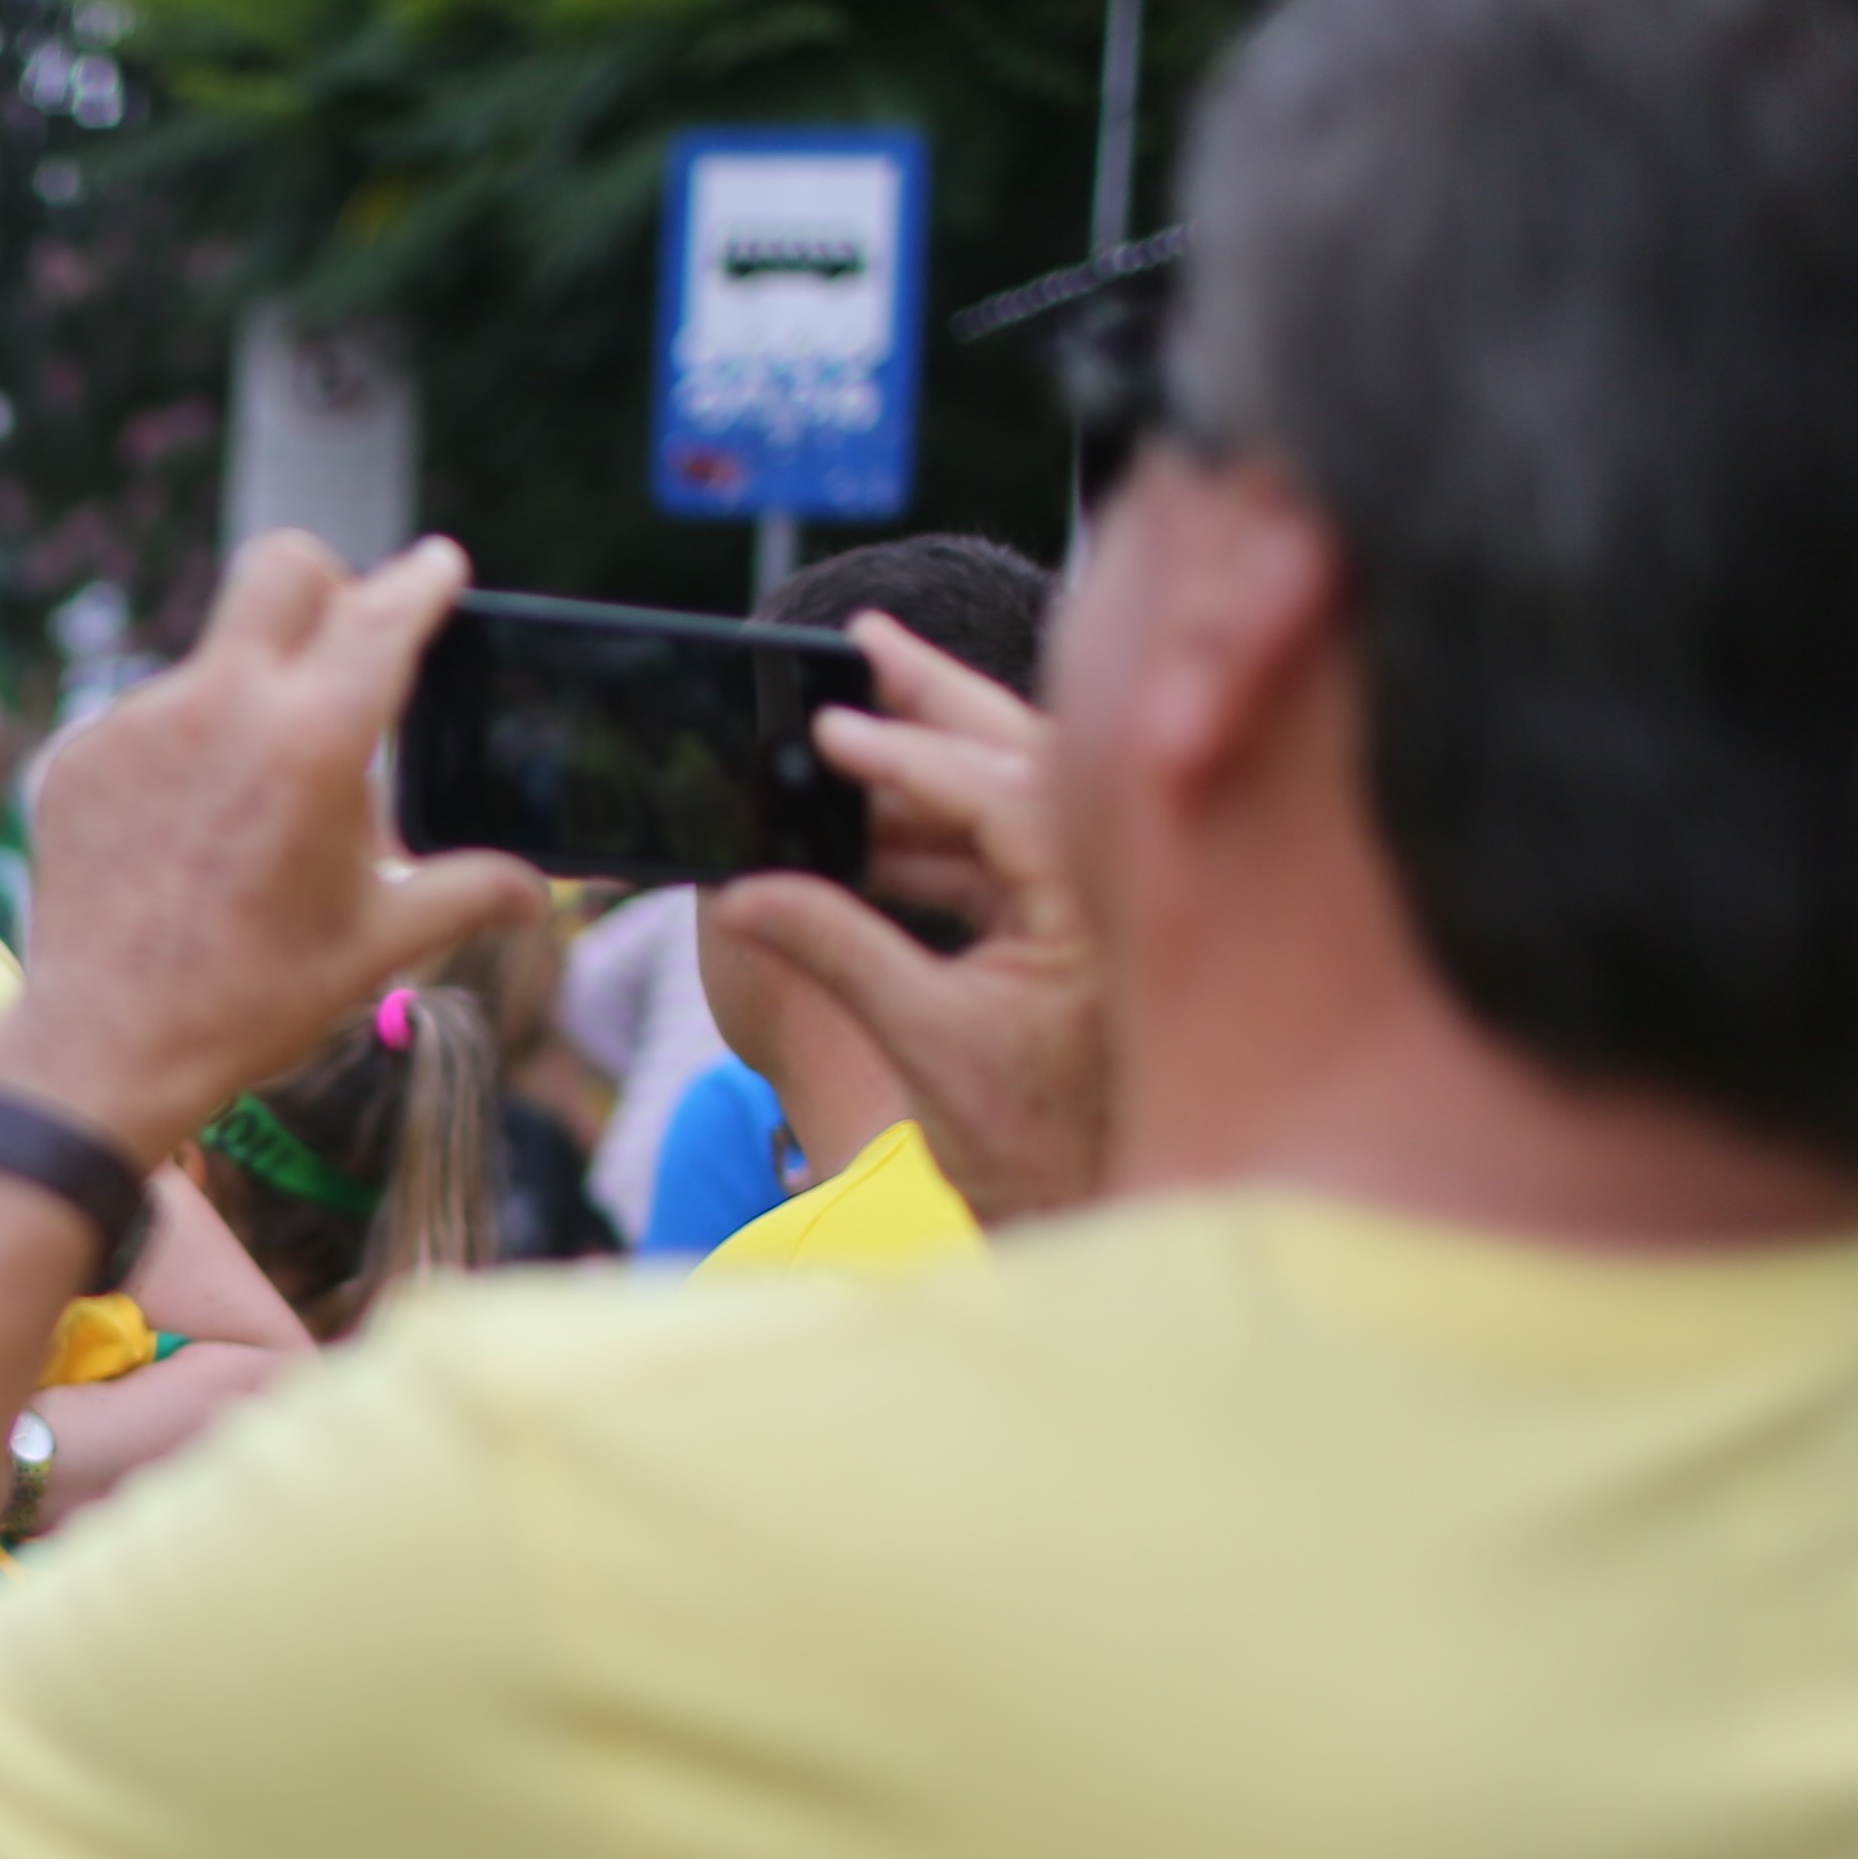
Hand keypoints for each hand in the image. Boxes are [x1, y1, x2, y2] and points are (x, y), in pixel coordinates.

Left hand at [0, 534, 546, 1162]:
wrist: (106, 1048)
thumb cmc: (251, 999)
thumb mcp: (377, 943)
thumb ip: (466, 893)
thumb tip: (535, 889)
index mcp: (314, 740)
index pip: (385, 614)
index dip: (423, 582)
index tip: (438, 568)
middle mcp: (222, 706)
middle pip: (283, 566)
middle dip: (327, 584)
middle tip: (343, 637)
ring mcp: (139, 723)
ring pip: (214, 656)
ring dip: (249, 694)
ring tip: (255, 801)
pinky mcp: (83, 754)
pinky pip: (151, 718)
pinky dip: (185, 750)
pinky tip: (188, 831)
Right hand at [698, 612, 1105, 1221]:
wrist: (1096, 1220)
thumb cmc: (1036, 1148)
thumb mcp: (925, 1038)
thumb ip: (837, 948)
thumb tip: (744, 893)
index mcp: (1096, 900)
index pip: (998, 788)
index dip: (903, 753)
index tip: (827, 728)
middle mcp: (1113, 884)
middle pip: (1024, 752)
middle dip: (937, 696)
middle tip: (865, 638)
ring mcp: (1099, 901)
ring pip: (1016, 792)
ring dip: (936, 752)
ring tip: (859, 704)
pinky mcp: (1075, 930)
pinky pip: (1007, 848)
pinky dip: (940, 826)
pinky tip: (871, 816)